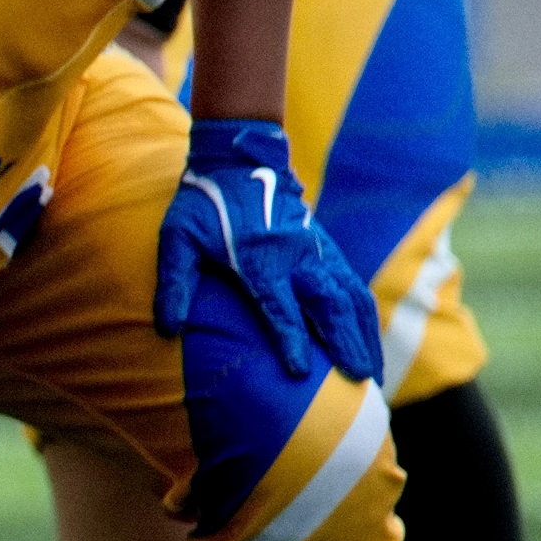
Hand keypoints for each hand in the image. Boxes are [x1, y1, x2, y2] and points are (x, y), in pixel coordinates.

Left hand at [153, 114, 382, 383]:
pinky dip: (365, 316)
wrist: (239, 159)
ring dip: (364, 335)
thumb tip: (167, 327)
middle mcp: (297, 256)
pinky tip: (370, 340)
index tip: (301, 371)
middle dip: (345, 343)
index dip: (290, 338)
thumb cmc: (203, 205)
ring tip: (373, 372)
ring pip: (350, 297)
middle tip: (359, 381)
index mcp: (260, 258)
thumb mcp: (177, 238)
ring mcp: (317, 251)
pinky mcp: (328, 248)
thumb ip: (174, 282)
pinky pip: (354, 285)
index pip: (279, 306)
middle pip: (328, 305)